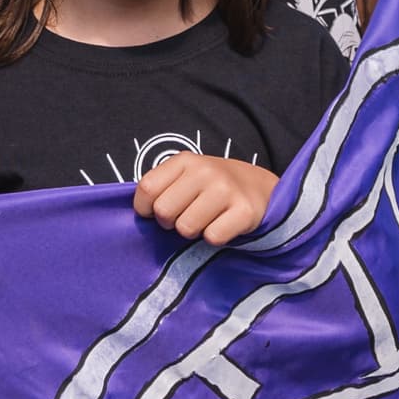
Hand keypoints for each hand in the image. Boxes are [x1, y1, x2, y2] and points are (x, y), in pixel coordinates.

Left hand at [133, 152, 276, 245]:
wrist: (259, 187)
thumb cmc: (212, 186)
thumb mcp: (186, 175)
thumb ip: (162, 187)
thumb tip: (140, 215)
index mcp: (185, 160)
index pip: (146, 188)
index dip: (145, 208)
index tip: (155, 212)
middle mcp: (205, 171)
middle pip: (163, 211)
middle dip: (170, 222)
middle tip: (185, 216)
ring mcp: (226, 190)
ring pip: (186, 228)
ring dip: (193, 232)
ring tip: (205, 220)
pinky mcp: (245, 211)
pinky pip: (213, 237)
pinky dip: (215, 238)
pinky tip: (222, 225)